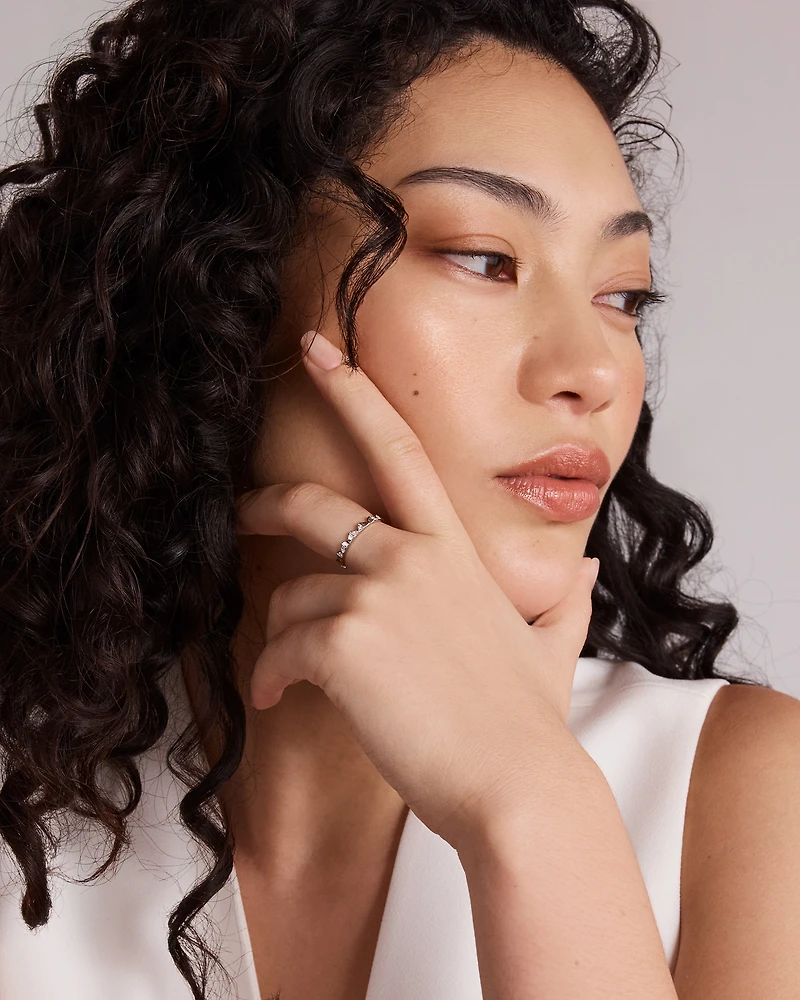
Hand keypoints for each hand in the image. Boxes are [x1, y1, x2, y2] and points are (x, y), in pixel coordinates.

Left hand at [234, 329, 599, 849]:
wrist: (517, 784)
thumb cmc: (528, 721)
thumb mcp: (553, 643)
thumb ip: (569, 596)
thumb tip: (593, 566)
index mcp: (453, 547)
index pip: (398, 448)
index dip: (353, 393)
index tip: (317, 353)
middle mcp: (410, 555)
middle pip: (313, 505)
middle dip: (265, 503)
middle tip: (242, 512)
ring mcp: (376, 594)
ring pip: (292, 595)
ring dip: (283, 636)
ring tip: (288, 676)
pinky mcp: (343, 642)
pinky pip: (281, 647)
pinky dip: (270, 675)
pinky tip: (277, 699)